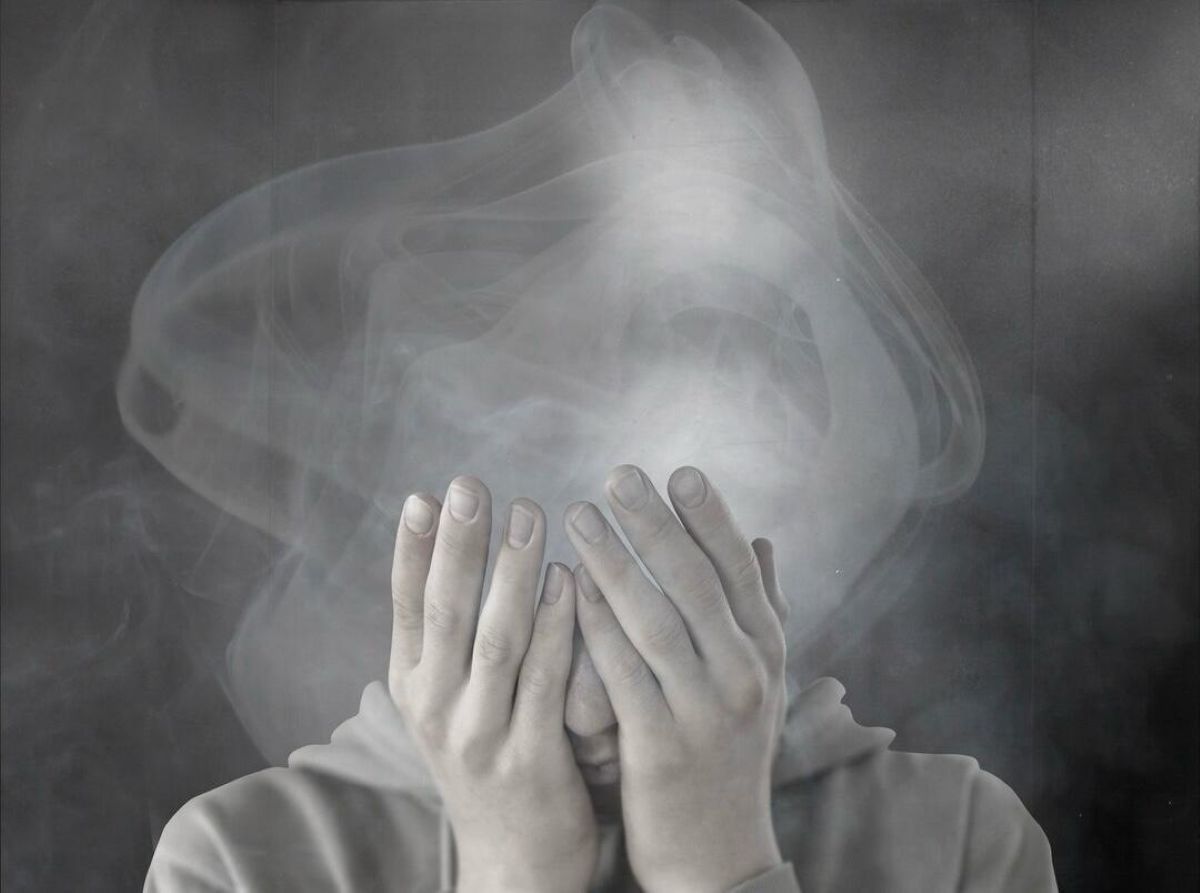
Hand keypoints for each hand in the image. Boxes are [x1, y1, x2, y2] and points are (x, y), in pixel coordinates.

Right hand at [388, 476, 597, 892]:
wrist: (516, 865)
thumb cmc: (491, 763)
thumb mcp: (450, 704)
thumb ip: (451, 640)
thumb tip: (452, 549)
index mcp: (413, 687)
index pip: (405, 606)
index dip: (412, 549)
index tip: (424, 494)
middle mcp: (435, 709)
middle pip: (445, 611)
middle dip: (458, 545)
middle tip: (471, 485)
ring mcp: (480, 736)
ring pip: (495, 639)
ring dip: (510, 572)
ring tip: (528, 513)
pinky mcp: (530, 759)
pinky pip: (545, 681)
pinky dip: (555, 627)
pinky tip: (569, 580)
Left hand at [565, 465, 789, 892]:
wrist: (717, 855)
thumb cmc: (731, 755)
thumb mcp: (761, 682)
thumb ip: (762, 609)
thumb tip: (763, 538)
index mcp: (767, 652)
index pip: (740, 571)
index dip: (709, 519)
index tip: (679, 472)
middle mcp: (744, 675)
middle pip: (696, 584)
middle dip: (655, 525)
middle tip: (618, 475)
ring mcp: (704, 712)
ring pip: (655, 621)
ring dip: (614, 562)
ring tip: (578, 515)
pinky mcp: (660, 746)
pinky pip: (621, 673)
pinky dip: (594, 625)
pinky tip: (567, 587)